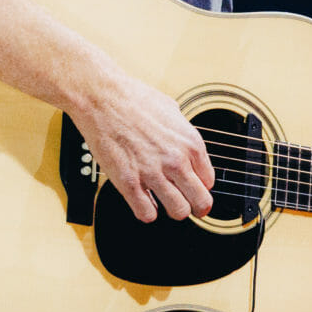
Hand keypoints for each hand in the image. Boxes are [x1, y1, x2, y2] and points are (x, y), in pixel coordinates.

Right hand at [75, 71, 215, 222]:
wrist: (102, 97)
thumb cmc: (134, 98)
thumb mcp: (173, 111)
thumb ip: (183, 134)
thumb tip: (186, 149)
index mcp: (191, 143)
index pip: (209, 181)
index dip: (200, 186)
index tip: (193, 186)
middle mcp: (176, 161)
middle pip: (200, 202)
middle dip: (196, 206)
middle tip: (189, 205)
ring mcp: (153, 173)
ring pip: (178, 212)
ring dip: (173, 211)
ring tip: (164, 202)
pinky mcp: (128, 182)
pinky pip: (146, 214)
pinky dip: (147, 212)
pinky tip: (143, 201)